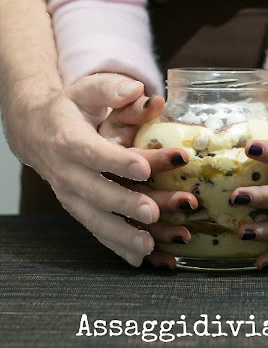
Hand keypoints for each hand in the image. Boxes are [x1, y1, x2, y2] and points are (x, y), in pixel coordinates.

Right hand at [3, 73, 195, 267]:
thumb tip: (136, 89)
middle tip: (153, 212)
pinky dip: (116, 247)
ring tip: (149, 246)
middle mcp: (66, 172)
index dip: (117, 161)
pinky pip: (95, 230)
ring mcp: (69, 194)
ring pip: (94, 219)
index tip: (143, 169)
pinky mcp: (76, 208)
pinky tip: (140, 260)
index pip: (93, 152)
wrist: (34, 130)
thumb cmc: (67, 109)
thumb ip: (110, 88)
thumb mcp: (85, 91)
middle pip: (95, 191)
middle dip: (124, 204)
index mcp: (68, 140)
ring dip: (121, 235)